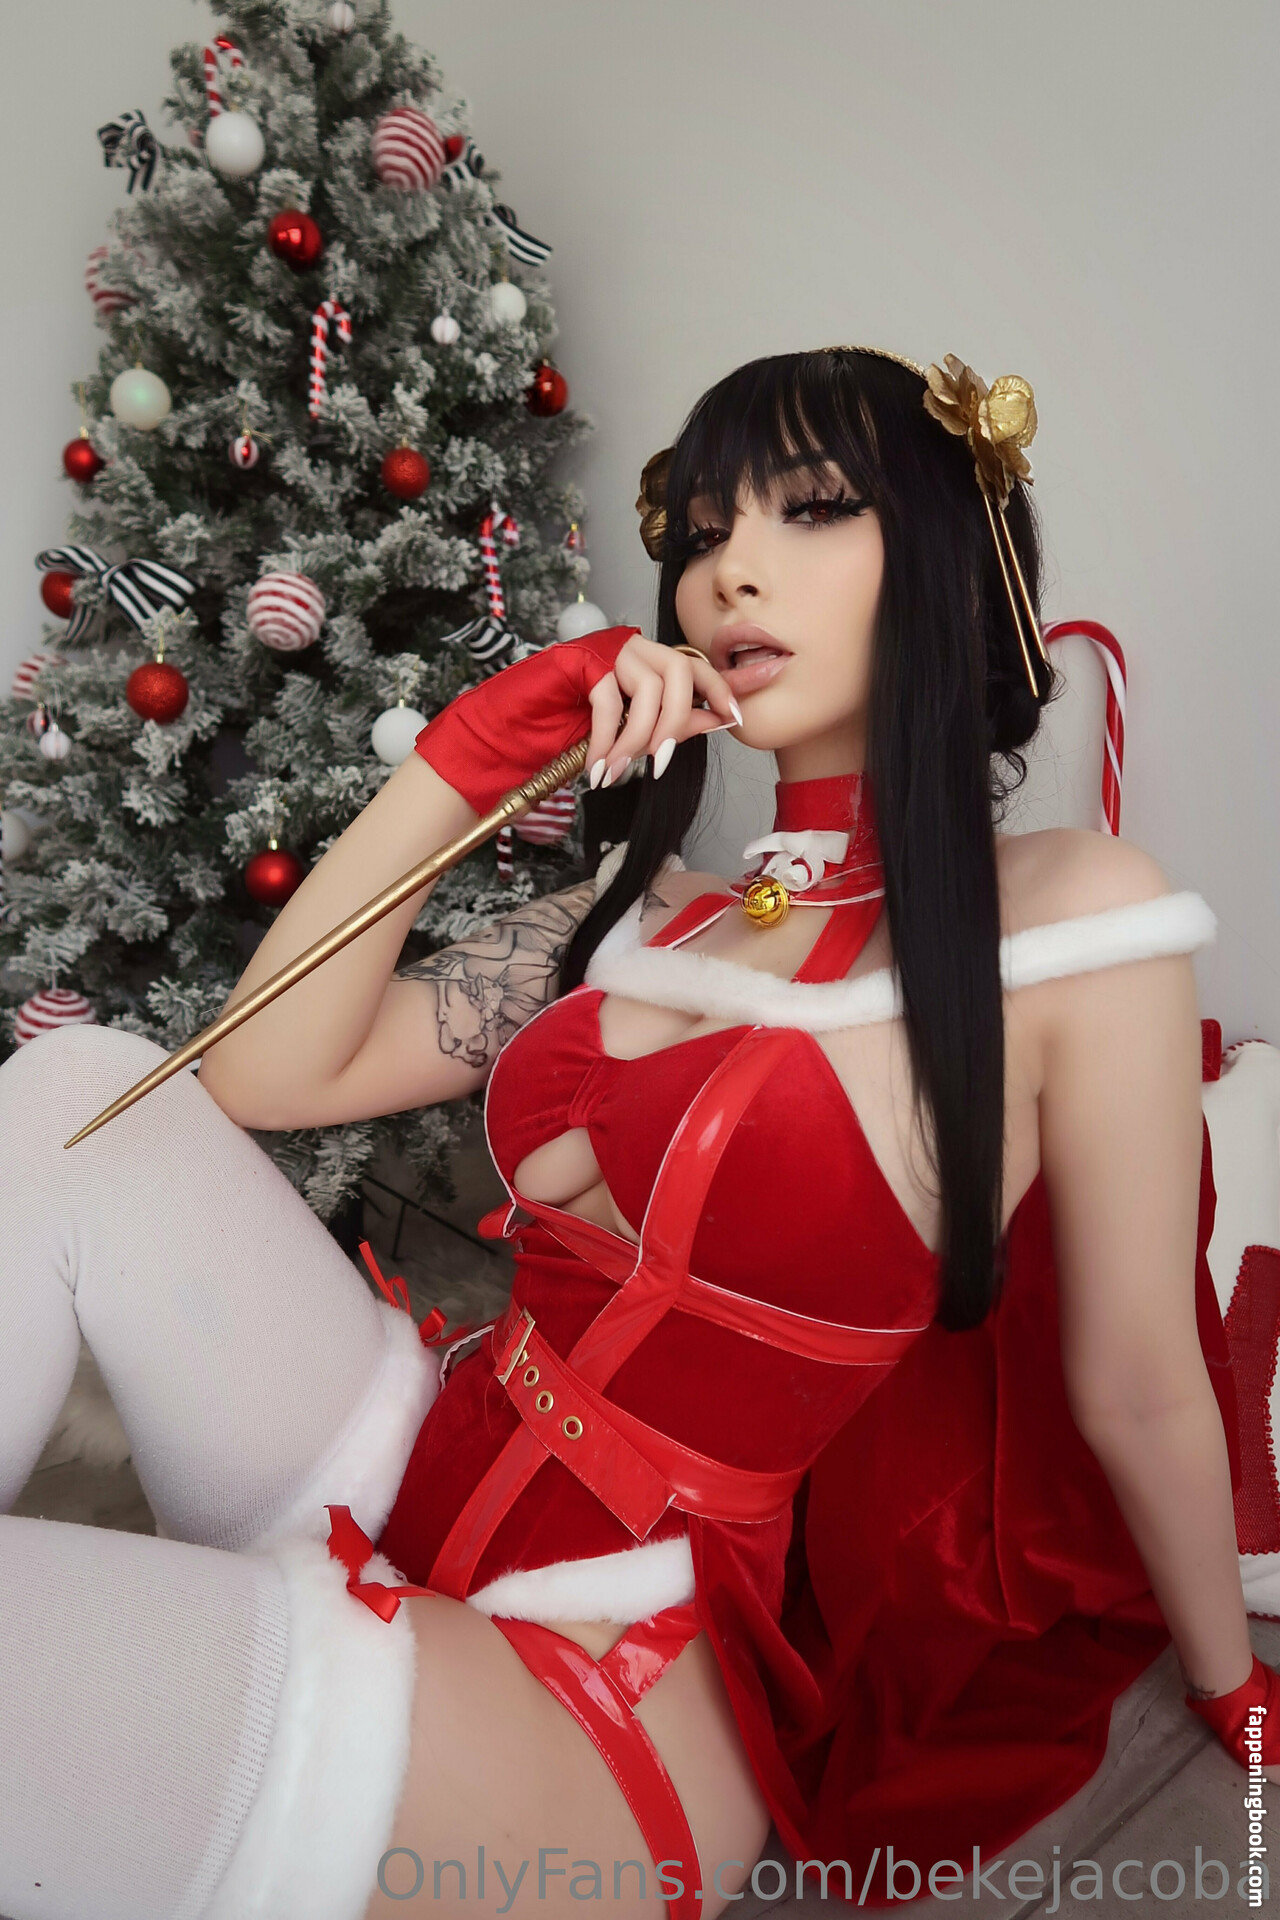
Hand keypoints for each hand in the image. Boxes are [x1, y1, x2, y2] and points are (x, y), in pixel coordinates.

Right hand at [585, 635, 740, 788]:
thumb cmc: (579, 717)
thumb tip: (716, 721)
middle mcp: (635, 647)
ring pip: (648, 689)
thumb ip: (674, 719)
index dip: (722, 689)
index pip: (697, 665)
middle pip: (680, 673)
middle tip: (659, 763)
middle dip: (676, 723)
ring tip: (619, 769)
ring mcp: (610, 651)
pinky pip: (609, 702)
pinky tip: (598, 766)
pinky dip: (607, 740)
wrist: (524, 712)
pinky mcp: (584, 661)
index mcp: (652, 658)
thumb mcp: (634, 723)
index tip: (735, 717)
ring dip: (637, 738)